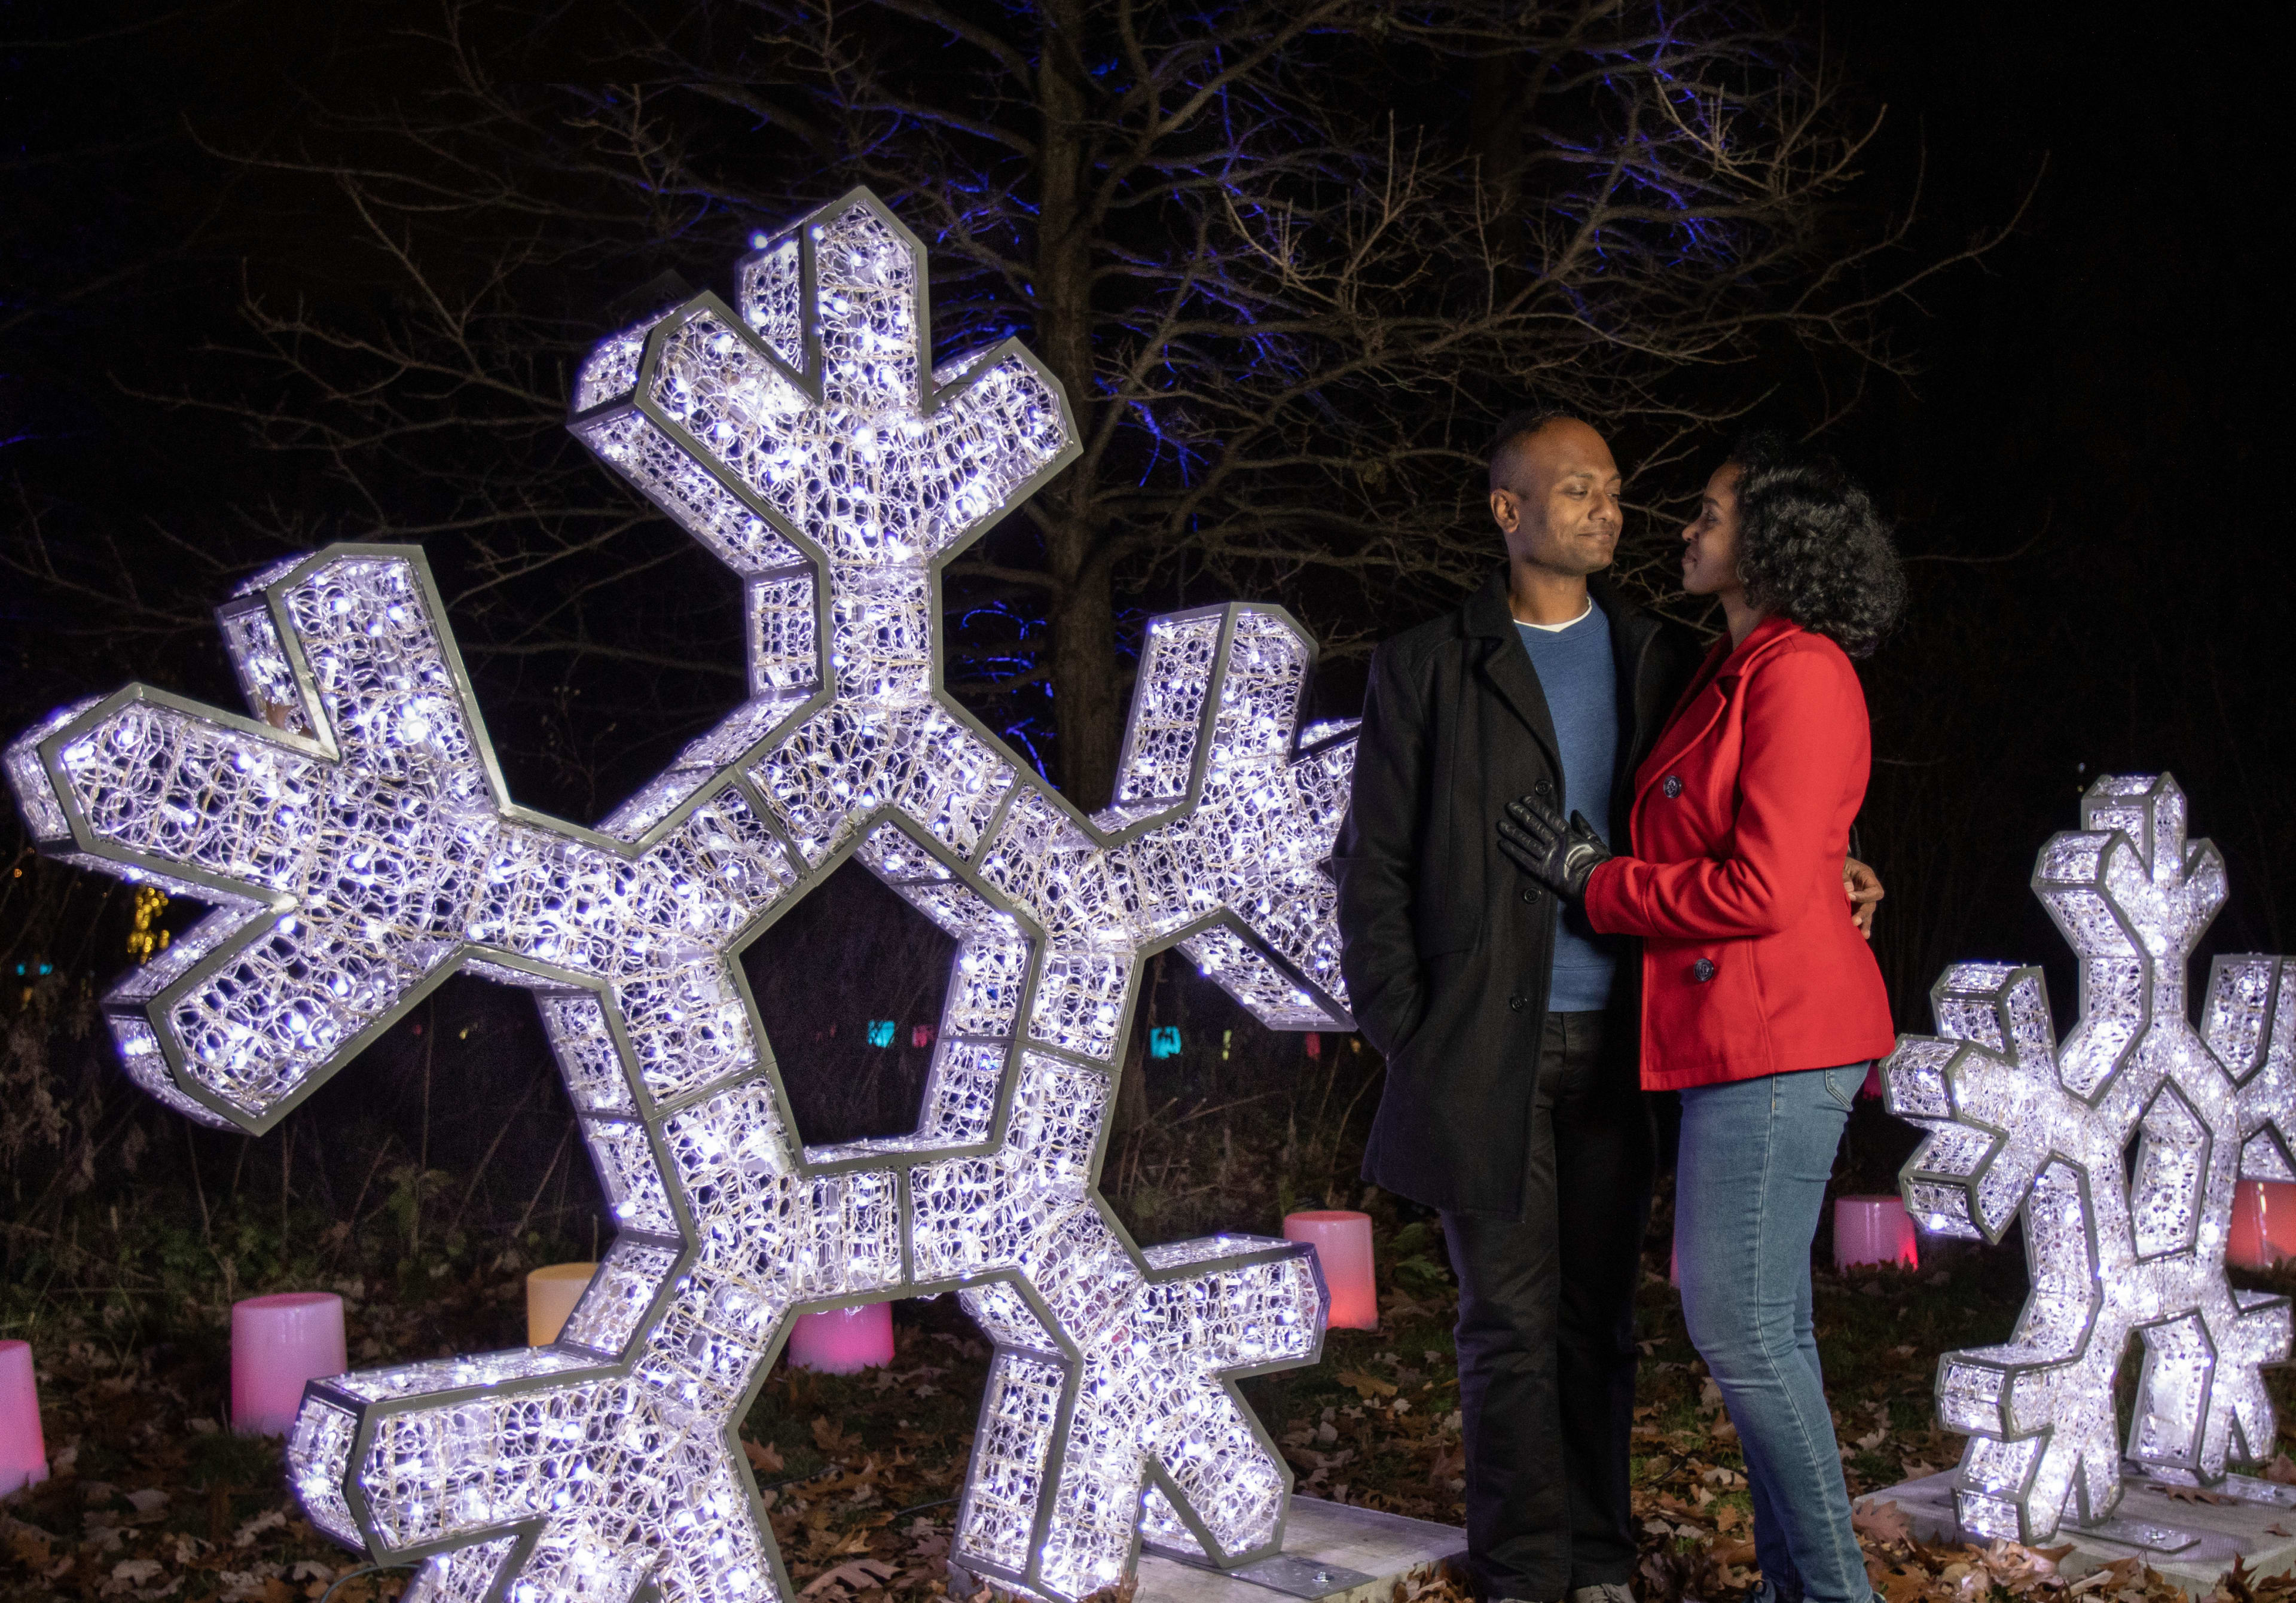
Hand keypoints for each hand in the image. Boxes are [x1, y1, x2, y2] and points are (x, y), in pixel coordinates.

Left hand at [1498, 793, 1612, 900]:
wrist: (1598, 884)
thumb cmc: (1600, 864)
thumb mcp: (1595, 842)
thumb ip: (1584, 827)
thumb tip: (1576, 813)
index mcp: (1568, 835)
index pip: (1549, 817)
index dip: (1536, 808)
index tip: (1525, 799)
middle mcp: (1555, 843)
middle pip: (1534, 826)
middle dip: (1521, 815)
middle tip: (1509, 806)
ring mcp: (1548, 856)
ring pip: (1526, 841)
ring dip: (1512, 832)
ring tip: (1501, 824)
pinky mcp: (1542, 871)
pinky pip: (1524, 859)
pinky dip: (1513, 851)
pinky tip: (1502, 843)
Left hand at [1843, 855, 1883, 940]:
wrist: (1831, 862)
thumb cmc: (1836, 862)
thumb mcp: (1839, 865)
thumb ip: (1843, 876)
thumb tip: (1849, 891)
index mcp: (1866, 876)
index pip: (1874, 890)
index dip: (1865, 895)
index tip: (1851, 897)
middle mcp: (1867, 888)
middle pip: (1871, 904)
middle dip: (1863, 913)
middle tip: (1855, 921)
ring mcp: (1862, 897)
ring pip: (1867, 912)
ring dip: (1864, 922)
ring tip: (1863, 935)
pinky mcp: (1855, 904)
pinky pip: (1860, 915)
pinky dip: (1861, 924)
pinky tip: (1862, 935)